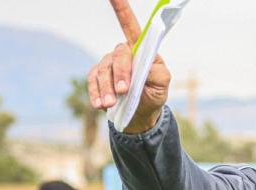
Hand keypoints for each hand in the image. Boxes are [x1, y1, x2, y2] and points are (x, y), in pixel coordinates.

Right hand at [88, 0, 170, 132]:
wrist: (141, 113)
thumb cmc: (153, 92)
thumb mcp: (163, 84)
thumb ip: (158, 73)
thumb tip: (147, 67)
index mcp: (139, 50)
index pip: (130, 26)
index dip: (122, 9)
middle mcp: (122, 53)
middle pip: (119, 56)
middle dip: (121, 73)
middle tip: (124, 91)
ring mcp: (108, 65)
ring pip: (103, 71)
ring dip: (106, 88)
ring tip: (110, 103)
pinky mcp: (97, 78)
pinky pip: (92, 82)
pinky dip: (95, 93)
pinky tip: (100, 104)